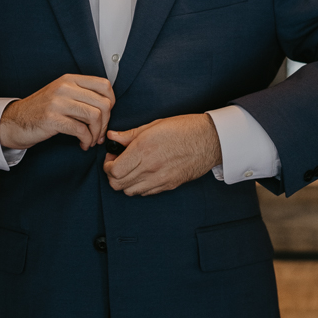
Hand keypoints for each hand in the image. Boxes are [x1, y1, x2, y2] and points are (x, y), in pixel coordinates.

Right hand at [0, 74, 114, 150]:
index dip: (111, 102)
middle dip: (106, 123)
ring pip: (94, 116)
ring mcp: (58, 102)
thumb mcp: (61, 94)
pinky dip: (87, 140)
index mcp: (70, 79)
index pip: (104, 85)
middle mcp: (65, 87)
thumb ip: (81, 94)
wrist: (13, 121)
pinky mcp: (52, 118)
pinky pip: (81, 130)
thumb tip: (108, 106)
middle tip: (99, 133)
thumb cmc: (41, 110)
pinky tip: (83, 144)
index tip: (106, 115)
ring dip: (97, 133)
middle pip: (103, 103)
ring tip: (91, 140)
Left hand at [103, 114, 222, 196]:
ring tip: (130, 169)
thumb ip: (130, 134)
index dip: (107, 165)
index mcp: (143, 149)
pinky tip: (143, 174)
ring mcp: (160, 179)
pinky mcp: (169, 185)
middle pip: (117, 184)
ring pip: (129, 192)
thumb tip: (112, 137)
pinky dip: (139, 187)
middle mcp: (150, 167)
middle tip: (117, 163)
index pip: (113, 170)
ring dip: (125, 182)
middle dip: (112, 175)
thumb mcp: (154, 125)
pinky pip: (145, 193)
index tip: (111, 156)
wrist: (210, 140)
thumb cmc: (184, 128)